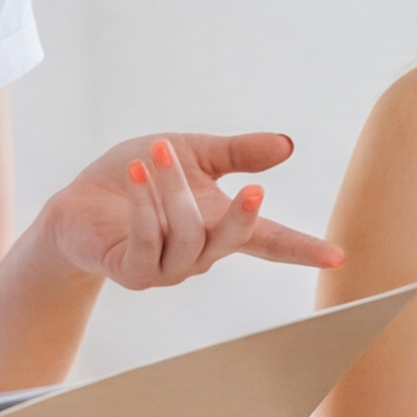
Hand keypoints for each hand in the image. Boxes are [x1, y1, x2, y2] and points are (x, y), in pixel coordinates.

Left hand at [40, 132, 345, 290]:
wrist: (79, 204)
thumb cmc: (136, 179)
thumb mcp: (194, 154)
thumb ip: (238, 152)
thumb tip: (287, 144)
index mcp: (218, 226)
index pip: (269, 241)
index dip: (302, 249)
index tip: (337, 258)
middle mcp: (198, 254)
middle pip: (232, 242)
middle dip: (243, 216)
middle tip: (253, 187)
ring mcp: (166, 269)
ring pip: (187, 236)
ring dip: (173, 190)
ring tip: (158, 152)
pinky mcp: (132, 271)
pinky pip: (146, 243)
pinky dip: (143, 205)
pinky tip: (137, 174)